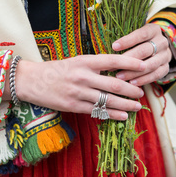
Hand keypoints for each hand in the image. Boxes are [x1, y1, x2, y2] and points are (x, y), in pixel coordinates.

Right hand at [9, 55, 145, 120]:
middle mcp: (83, 76)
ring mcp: (79, 92)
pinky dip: (112, 114)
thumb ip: (94, 65)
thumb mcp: (75, 61)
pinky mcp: (74, 106)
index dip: (130, 62)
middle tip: (142, 92)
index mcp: (84, 61)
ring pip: (108, 100)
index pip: (112, 60)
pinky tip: (123, 116)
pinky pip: (97, 111)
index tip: (144, 65)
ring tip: (137, 106)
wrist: (31, 81)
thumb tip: (117, 70)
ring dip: (125, 104)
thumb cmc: (55, 69)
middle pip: (114, 83)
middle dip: (131, 89)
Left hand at [112, 23, 171, 85]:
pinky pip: (156, 75)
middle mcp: (162, 42)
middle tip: (113, 66)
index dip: (128, 40)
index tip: (114, 46)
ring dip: (134, 72)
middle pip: (145, 51)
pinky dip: (144, 80)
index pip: (141, 34)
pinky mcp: (166, 67)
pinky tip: (132, 83)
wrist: (158, 48)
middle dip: (128, 59)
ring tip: (120, 76)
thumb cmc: (140, 41)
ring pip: (150, 64)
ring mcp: (165, 55)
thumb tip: (107, 50)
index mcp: (153, 30)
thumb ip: (126, 40)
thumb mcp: (136, 35)